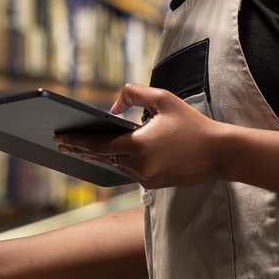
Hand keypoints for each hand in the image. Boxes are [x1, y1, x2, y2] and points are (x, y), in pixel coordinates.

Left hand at [55, 82, 228, 189]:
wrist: (219, 153)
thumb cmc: (192, 124)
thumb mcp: (163, 99)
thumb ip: (134, 94)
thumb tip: (114, 105)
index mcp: (138, 145)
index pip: (98, 146)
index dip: (76, 142)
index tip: (60, 139)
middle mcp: (139, 165)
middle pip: (103, 158)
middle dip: (82, 150)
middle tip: (62, 144)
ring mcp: (147, 178)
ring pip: (117, 166)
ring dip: (100, 158)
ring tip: (81, 150)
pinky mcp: (155, 185)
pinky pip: (131, 173)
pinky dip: (120, 163)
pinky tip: (111, 158)